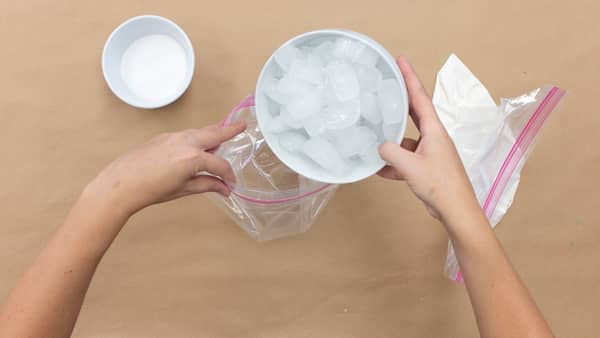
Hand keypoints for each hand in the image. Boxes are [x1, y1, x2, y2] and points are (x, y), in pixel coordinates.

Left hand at [82, 122, 246, 216]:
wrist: (120, 184)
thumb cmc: (150, 190)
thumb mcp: (183, 190)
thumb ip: (206, 185)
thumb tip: (223, 188)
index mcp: (192, 158)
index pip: (219, 165)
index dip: (228, 175)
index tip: (230, 184)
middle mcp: (185, 142)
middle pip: (213, 134)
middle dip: (229, 130)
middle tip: (242, 126)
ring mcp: (173, 137)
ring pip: (199, 132)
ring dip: (212, 133)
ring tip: (223, 134)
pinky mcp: (163, 137)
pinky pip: (186, 134)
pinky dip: (197, 138)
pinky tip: (197, 147)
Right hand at [378, 57, 478, 220]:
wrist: (456, 210)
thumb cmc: (440, 185)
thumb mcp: (409, 166)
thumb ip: (390, 152)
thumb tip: (380, 146)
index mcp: (434, 130)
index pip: (419, 97)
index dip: (409, 77)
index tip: (400, 60)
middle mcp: (433, 137)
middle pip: (413, 112)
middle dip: (399, 99)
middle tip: (386, 84)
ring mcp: (430, 152)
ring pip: (405, 140)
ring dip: (391, 142)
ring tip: (373, 139)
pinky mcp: (426, 167)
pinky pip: (405, 160)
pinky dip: (393, 164)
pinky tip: (379, 170)